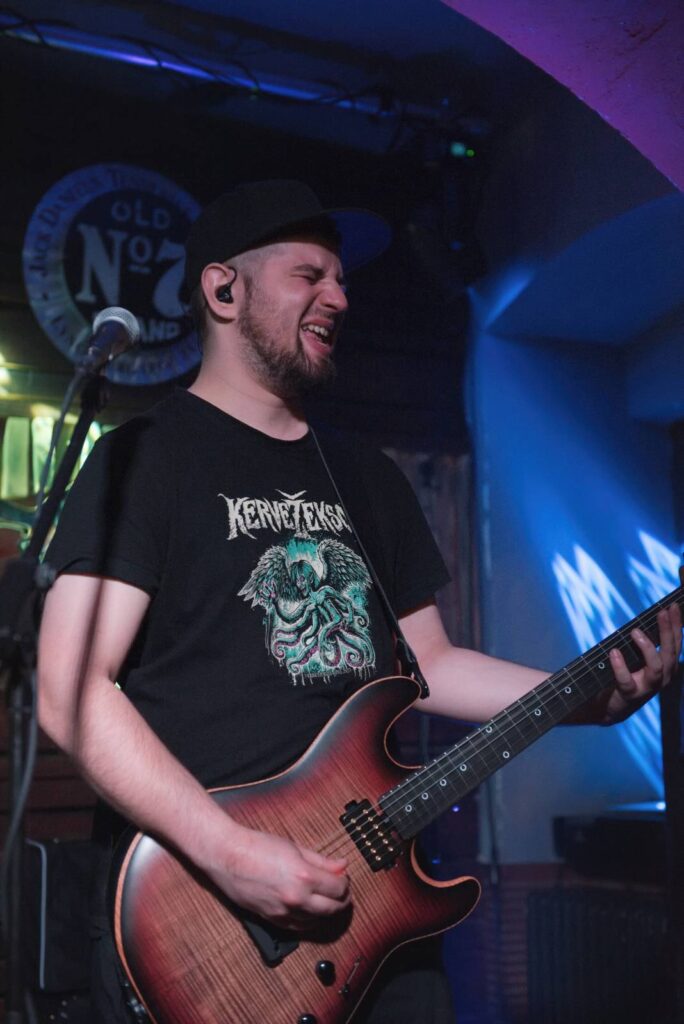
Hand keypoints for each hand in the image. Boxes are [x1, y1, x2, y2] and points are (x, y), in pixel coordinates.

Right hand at [205, 824, 349, 928]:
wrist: (228, 856)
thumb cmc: (258, 847)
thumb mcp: (295, 847)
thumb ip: (321, 860)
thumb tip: (342, 865)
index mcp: (304, 876)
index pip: (338, 888)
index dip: (345, 883)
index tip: (343, 878)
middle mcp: (296, 898)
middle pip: (332, 908)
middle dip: (342, 900)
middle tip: (342, 892)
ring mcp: (284, 911)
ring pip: (317, 921)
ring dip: (327, 911)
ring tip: (328, 900)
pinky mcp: (272, 919)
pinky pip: (298, 927)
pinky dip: (309, 921)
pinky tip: (311, 911)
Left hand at [601, 603, 681, 723]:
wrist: (609, 707)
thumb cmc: (625, 676)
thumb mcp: (638, 658)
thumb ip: (644, 643)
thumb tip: (645, 618)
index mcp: (667, 666)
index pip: (676, 643)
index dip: (676, 624)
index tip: (673, 606)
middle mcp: (662, 677)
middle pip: (670, 653)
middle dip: (668, 630)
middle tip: (662, 612)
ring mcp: (648, 687)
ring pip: (656, 667)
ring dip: (647, 647)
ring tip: (635, 631)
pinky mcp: (630, 695)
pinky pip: (626, 680)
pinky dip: (619, 666)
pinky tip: (613, 652)